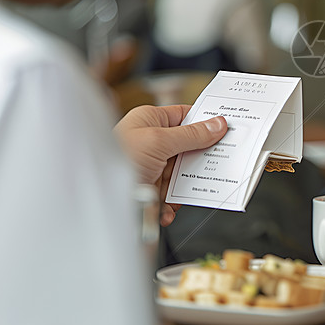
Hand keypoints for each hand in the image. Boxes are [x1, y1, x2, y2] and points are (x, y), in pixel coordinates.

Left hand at [114, 104, 226, 225]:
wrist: (96, 197)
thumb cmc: (115, 159)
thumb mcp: (158, 142)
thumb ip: (191, 135)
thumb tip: (217, 124)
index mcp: (150, 120)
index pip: (186, 116)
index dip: (206, 121)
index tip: (228, 126)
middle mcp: (151, 140)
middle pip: (188, 146)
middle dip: (199, 158)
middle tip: (217, 162)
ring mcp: (151, 164)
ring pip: (183, 172)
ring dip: (185, 185)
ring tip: (185, 193)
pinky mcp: (150, 186)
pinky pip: (172, 193)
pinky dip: (173, 203)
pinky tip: (168, 209)